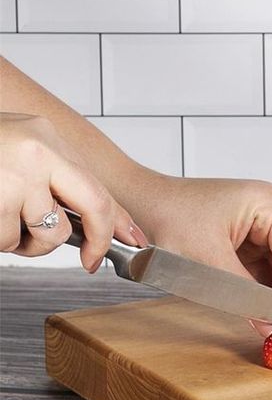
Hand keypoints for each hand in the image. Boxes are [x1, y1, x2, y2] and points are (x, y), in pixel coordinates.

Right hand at [0, 113, 142, 270]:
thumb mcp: (22, 156)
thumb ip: (60, 182)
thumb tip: (111, 224)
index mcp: (45, 138)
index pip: (98, 186)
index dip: (117, 221)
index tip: (132, 242)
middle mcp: (35, 152)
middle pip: (90, 208)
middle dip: (95, 240)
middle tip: (90, 261)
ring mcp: (12, 176)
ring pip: (45, 235)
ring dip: (22, 240)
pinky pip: (9, 241)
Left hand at [132, 176, 271, 330]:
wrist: (133, 203)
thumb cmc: (164, 219)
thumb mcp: (208, 263)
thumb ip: (246, 298)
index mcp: (266, 204)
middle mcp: (268, 209)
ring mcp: (258, 223)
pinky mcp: (245, 237)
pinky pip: (267, 267)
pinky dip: (269, 289)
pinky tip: (271, 311)